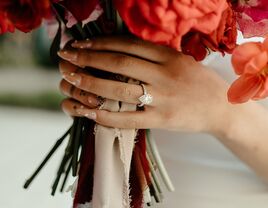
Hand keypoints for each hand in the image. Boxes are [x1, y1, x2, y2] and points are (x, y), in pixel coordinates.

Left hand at [58, 36, 229, 133]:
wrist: (222, 107)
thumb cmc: (199, 83)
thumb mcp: (180, 60)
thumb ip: (155, 56)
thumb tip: (122, 51)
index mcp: (168, 56)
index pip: (128, 44)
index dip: (101, 42)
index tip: (81, 43)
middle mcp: (164, 74)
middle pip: (119, 63)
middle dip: (88, 58)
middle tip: (67, 57)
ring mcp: (163, 99)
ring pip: (120, 89)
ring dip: (91, 83)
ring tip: (71, 79)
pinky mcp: (162, 120)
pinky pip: (129, 118)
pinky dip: (105, 116)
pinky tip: (87, 112)